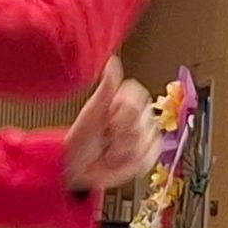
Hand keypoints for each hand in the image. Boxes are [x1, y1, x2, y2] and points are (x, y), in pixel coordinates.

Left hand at [65, 57, 161, 191]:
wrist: (78, 165)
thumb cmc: (82, 136)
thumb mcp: (92, 109)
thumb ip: (107, 86)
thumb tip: (113, 62)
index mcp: (128, 101)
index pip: (138, 100)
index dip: (121, 111)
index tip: (107, 117)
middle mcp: (141, 117)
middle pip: (141, 122)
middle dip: (118, 133)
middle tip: (105, 135)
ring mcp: (146, 136)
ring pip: (143, 142)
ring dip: (121, 150)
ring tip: (109, 149)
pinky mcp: (149, 155)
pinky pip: (147, 158)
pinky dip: (129, 163)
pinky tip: (117, 160)